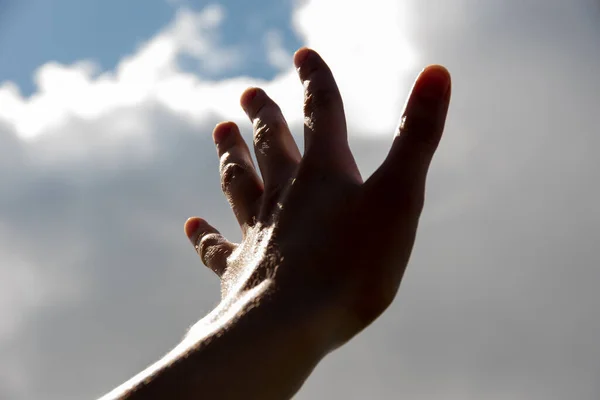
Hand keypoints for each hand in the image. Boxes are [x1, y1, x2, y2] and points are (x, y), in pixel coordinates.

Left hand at [185, 47, 450, 349]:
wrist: (290, 325)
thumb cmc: (353, 266)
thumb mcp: (400, 198)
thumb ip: (418, 137)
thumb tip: (438, 72)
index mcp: (324, 175)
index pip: (320, 112)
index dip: (316, 81)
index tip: (304, 55)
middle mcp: (285, 195)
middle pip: (270, 145)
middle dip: (263, 116)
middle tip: (249, 92)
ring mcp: (258, 231)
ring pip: (239, 184)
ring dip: (232, 157)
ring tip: (220, 132)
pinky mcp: (240, 270)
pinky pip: (217, 247)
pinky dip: (205, 236)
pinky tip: (193, 226)